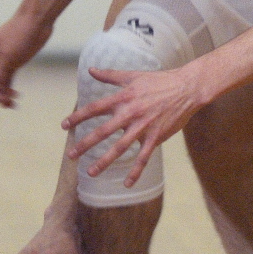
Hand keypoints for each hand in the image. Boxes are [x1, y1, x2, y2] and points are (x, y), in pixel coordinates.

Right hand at [0, 13, 52, 106]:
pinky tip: (12, 99)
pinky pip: (7, 79)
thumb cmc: (20, 34)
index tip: (3, 98)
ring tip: (11, 105)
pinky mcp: (12, 62)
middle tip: (9, 102)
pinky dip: (8, 89)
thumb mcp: (8, 55)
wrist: (37, 21)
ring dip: (3, 94)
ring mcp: (1, 61)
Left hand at [63, 64, 206, 186]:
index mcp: (123, 98)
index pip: (95, 108)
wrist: (187, 88)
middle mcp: (130, 113)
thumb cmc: (159, 81)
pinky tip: (127, 183)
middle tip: (71, 155)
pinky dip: (136, 171)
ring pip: (120, 148)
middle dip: (85, 144)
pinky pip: (144, 157)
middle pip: (103, 132)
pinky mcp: (156, 137)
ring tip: (91, 172)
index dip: (78, 117)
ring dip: (104, 161)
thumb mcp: (133, 76)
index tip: (65, 126)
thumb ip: (110, 75)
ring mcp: (143, 127)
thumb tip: (90, 70)